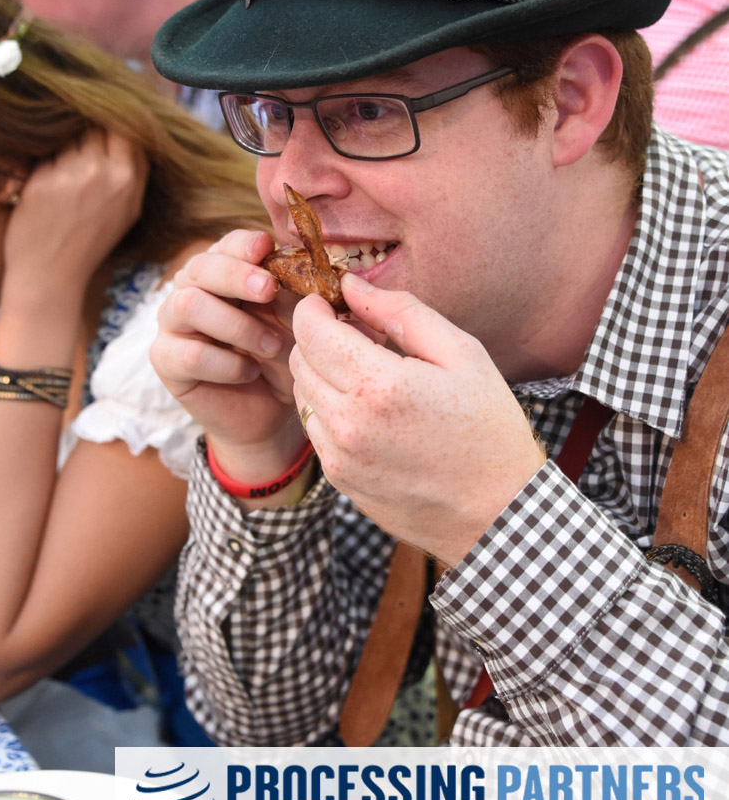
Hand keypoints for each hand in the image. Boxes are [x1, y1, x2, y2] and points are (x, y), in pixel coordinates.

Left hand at [1, 131, 147, 306]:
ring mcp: (72, 175)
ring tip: (62, 181)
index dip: (114, 125)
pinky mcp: (42, 180)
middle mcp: (103, 173)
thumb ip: (134, 171)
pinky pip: (44, 154)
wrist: (50, 277)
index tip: (103, 131)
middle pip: (95, 126)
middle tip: (78, 159)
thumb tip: (135, 128)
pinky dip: (44, 166)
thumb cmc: (89, 243)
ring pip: (68, 137)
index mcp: (129, 179)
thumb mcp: (128, 210)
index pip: (125, 126)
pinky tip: (45, 191)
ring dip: (63, 150)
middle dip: (86, 135)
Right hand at [150, 228, 304, 474]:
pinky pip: (190, 353)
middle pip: (200, 267)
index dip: (244, 245)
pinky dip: (226, 363)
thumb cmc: (280, 357)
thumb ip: (289, 291)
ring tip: (270, 347)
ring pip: (188, 305)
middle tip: (269, 290)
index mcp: (223, 270)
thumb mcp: (293, 320)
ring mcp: (172, 323)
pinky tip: (248, 372)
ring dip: (237, 325)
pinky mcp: (164, 359)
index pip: (226, 245)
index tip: (267, 247)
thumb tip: (298, 262)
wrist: (268, 412)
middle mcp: (190, 289)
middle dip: (237, 276)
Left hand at [289, 274, 544, 566]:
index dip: (315, 308)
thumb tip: (352, 286)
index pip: (309, 330)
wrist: (500, 513)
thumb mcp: (461, 354)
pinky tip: (371, 412)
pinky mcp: (340, 481)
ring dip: (322, 375)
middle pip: (299, 359)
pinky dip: (331, 411)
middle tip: (357, 335)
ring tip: (367, 374)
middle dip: (318, 338)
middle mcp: (347, 424)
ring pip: (302, 395)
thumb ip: (401, 312)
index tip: (334, 303)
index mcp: (378, 385)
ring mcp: (340, 458)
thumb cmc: (489, 428)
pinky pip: (316, 431)